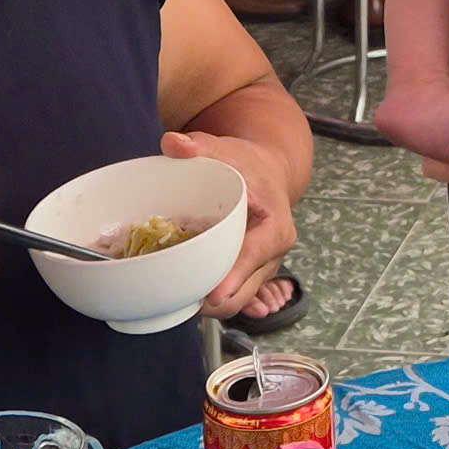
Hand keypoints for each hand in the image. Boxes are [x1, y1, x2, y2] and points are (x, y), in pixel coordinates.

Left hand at [163, 130, 300, 319]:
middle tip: (175, 301)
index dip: (232, 277)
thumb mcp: (226, 149)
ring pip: (237, 301)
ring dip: (207, 305)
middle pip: (243, 292)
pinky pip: (231, 297)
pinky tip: (183, 295)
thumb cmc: (246, 163)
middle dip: (212, 302)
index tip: (209, 296)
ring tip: (173, 299)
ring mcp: (264, 268)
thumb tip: (172, 143)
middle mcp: (274, 254)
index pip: (254, 256)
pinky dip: (209, 300)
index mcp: (276, 227)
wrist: (266, 172)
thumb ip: (200, 145)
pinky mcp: (251, 275)